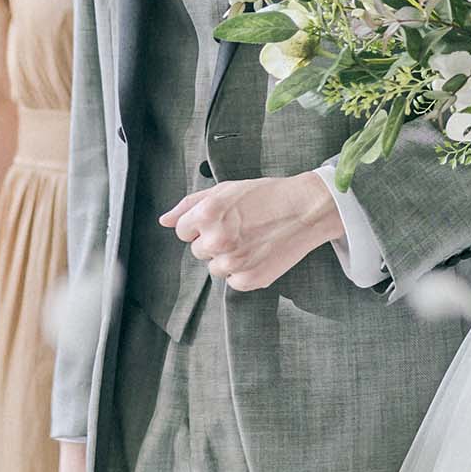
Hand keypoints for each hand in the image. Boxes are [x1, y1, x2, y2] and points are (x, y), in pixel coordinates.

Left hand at [160, 173, 345, 292]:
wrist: (306, 209)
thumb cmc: (267, 195)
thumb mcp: (225, 190)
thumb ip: (190, 205)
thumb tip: (164, 220)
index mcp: (207, 215)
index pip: (182, 231)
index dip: (200, 225)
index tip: (221, 220)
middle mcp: (217, 240)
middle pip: (198, 250)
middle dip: (215, 241)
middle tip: (241, 228)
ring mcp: (233, 262)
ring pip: (215, 267)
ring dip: (229, 258)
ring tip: (252, 240)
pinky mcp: (249, 279)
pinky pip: (234, 281)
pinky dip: (244, 271)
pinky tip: (260, 254)